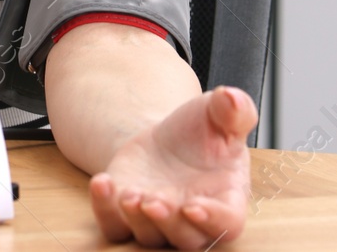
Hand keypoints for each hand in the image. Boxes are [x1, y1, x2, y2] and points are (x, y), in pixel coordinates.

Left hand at [88, 85, 256, 247]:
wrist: (167, 139)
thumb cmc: (203, 132)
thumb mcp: (219, 114)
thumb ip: (234, 110)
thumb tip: (231, 98)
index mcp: (226, 199)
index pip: (227, 223)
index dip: (213, 219)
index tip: (193, 206)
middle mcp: (193, 220)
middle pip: (186, 239)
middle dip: (168, 222)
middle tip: (153, 201)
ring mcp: (157, 222)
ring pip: (148, 237)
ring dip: (136, 219)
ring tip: (128, 194)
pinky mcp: (125, 215)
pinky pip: (113, 225)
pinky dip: (104, 208)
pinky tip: (102, 182)